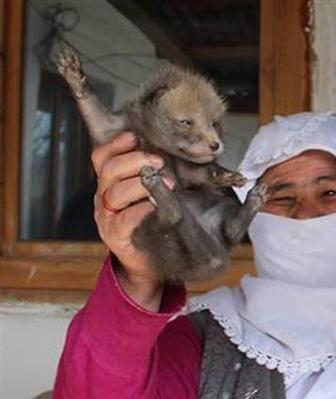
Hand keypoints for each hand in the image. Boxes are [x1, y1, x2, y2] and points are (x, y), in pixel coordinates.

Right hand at [92, 132, 166, 307]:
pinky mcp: (114, 235)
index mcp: (109, 183)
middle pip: (109, 170)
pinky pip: (125, 218)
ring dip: (141, 184)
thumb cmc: (152, 222)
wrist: (147, 262)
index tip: (134, 137)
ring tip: (168, 183)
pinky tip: (156, 205)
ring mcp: (106, 217)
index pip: (102, 157)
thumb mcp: (150, 193)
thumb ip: (153, 174)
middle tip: (160, 163)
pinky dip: (141, 209)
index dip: (116, 144)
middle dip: (135, 161)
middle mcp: (103, 197)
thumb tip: (171, 151)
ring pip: (115, 192)